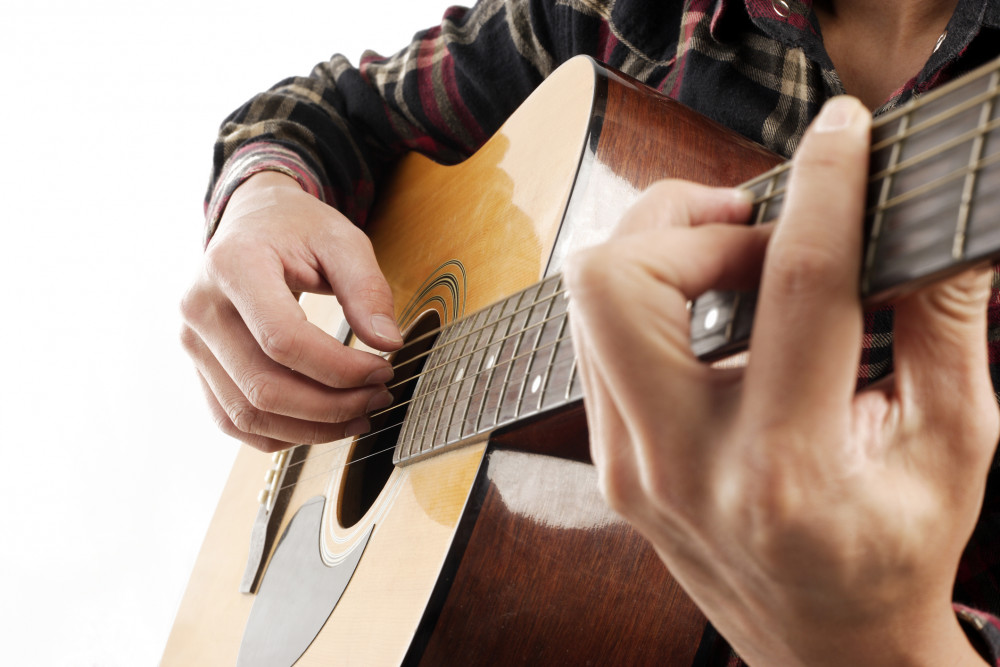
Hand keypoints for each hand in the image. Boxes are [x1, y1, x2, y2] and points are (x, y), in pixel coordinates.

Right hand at [180, 171, 401, 451]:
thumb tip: (389, 344)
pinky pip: (234, 420)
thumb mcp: (342, 240)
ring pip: (248, 414)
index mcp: (233, 266)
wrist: (252, 220)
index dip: (339, 368)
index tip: (383, 368)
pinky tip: (325, 424)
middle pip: (264, 387)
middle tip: (380, 395)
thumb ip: (367, 289)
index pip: (282, 340)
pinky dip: (282, 433)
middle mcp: (201, 308)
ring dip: (311, 428)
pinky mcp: (200, 366)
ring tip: (361, 414)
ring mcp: (194, 343)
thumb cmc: (297, 228)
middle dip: (332, 405)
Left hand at [566, 97, 996, 664]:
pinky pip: (597, 343)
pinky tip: (707, 311)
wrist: (825, 650)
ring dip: (659, 253)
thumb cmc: (892, 558)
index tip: (839, 134)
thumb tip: (940, 232)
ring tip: (734, 263)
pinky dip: (647, 300)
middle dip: (686, 220)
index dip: (822, 191)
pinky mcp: (612, 463)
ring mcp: (630, 466)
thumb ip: (947, 329)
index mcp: (786, 466)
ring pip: (590, 303)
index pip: (794, 287)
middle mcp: (682, 464)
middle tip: (756, 227)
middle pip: (620, 280)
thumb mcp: (953, 447)